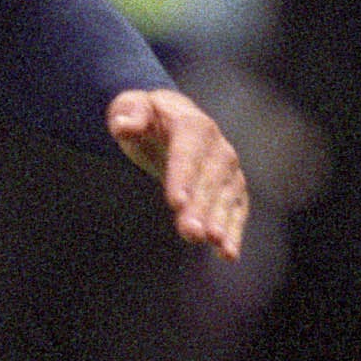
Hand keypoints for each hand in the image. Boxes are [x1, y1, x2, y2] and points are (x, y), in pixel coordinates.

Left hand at [107, 85, 248, 259]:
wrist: (172, 120)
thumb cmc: (147, 117)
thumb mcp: (131, 106)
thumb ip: (128, 113)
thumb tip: (124, 125)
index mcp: (192, 125)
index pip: (187, 153)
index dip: (182, 177)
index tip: (175, 203)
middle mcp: (217, 147)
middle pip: (209, 180)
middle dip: (201, 207)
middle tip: (191, 233)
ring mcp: (228, 169)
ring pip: (227, 197)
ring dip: (222, 222)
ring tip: (216, 245)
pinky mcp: (232, 188)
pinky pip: (237, 209)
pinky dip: (234, 231)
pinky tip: (228, 253)